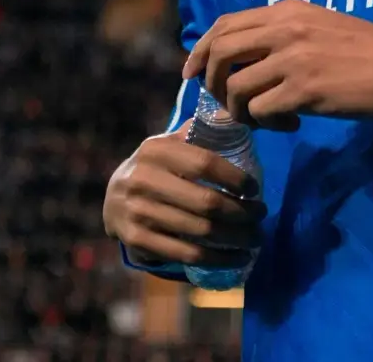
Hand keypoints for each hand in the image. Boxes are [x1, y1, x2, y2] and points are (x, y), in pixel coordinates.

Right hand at [103, 123, 266, 267]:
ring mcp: (137, 212)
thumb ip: (199, 131)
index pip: (205, 163)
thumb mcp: (169, 144)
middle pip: (206, 202)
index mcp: (156, 150)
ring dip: (235, 238)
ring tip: (255, 238)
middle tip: (261, 216)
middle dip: (242, 212)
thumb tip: (236, 114)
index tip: (254, 188)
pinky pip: (186, 254)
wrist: (112, 200)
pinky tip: (237, 258)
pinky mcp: (136, 241)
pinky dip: (217, 259)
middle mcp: (143, 179)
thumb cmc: (155, 170)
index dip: (235, 178)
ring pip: (200, 231)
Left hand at [183, 0, 372, 129]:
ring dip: (242, 110)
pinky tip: (291, 124)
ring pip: (236, 88)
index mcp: (286, 11)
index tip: (192, 73)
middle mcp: (284, 29)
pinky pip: (262, 111)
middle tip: (223, 103)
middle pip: (220, 53)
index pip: (224, 25)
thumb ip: (283, 35)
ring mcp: (293, 59)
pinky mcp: (304, 90)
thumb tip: (244, 61)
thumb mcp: (319, 26)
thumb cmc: (368, 49)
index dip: (200, 51)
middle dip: (210, 83)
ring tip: (266, 117)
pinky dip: (268, 123)